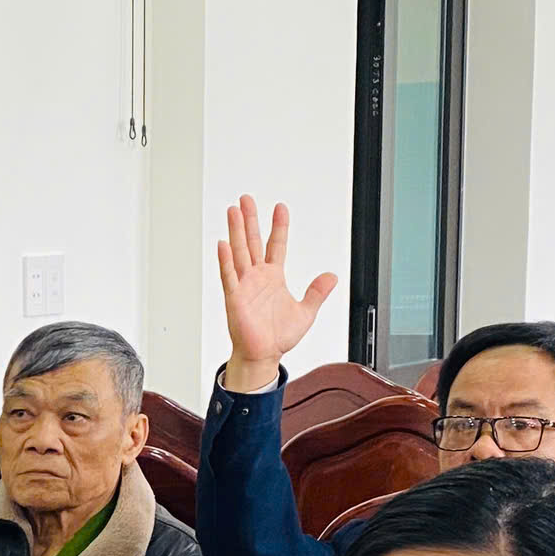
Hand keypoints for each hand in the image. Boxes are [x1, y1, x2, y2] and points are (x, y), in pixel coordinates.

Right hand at [215, 196, 336, 392]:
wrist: (264, 356)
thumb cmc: (278, 337)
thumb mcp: (306, 312)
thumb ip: (317, 292)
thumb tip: (331, 276)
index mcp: (273, 278)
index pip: (276, 245)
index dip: (279, 226)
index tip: (280, 207)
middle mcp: (256, 277)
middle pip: (252, 242)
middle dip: (249, 220)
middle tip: (245, 200)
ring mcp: (244, 286)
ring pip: (239, 252)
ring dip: (236, 231)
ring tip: (233, 211)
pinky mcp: (235, 298)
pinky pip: (229, 276)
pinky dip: (226, 260)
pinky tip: (223, 244)